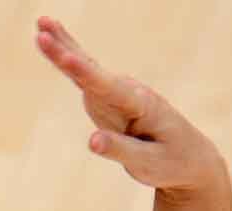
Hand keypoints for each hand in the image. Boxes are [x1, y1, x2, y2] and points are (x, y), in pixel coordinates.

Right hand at [34, 16, 224, 195]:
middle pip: (92, 69)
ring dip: (63, 45)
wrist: (190, 157)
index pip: (108, 87)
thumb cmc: (172, 162)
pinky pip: (85, 76)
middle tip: (42, 27)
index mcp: (141, 106)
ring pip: (86, 67)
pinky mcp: (108, 99)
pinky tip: (52, 40)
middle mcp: (128, 92)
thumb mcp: (150, 164)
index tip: (67, 58)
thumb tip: (91, 141)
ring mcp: (117, 93)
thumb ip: (121, 151)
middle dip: (68, 50)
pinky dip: (68, 58)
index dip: (85, 73)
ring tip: (41, 23)